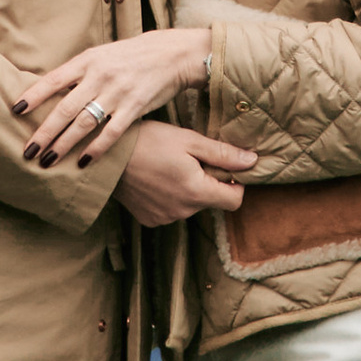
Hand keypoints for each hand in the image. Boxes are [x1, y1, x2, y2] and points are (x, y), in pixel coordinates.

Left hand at [16, 27, 213, 167]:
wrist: (171, 54)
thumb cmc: (131, 56)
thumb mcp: (102, 56)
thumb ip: (78, 73)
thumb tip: (48, 93)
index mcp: (87, 61)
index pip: (54, 80)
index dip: (34, 96)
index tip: (15, 111)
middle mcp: (99, 76)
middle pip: (65, 108)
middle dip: (44, 132)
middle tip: (27, 152)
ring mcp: (117, 92)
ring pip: (84, 123)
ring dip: (64, 144)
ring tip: (48, 161)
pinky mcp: (135, 107)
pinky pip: (111, 132)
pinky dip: (96, 149)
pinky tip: (83, 162)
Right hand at [117, 120, 254, 226]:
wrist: (107, 156)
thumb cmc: (149, 141)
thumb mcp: (189, 141)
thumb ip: (223, 154)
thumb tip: (253, 161)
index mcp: (197, 192)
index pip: (234, 200)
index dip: (235, 183)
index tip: (224, 167)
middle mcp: (183, 211)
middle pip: (211, 200)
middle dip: (208, 182)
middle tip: (189, 159)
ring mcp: (164, 218)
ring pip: (191, 205)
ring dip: (188, 189)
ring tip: (169, 166)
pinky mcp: (149, 219)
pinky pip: (171, 210)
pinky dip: (170, 197)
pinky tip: (156, 179)